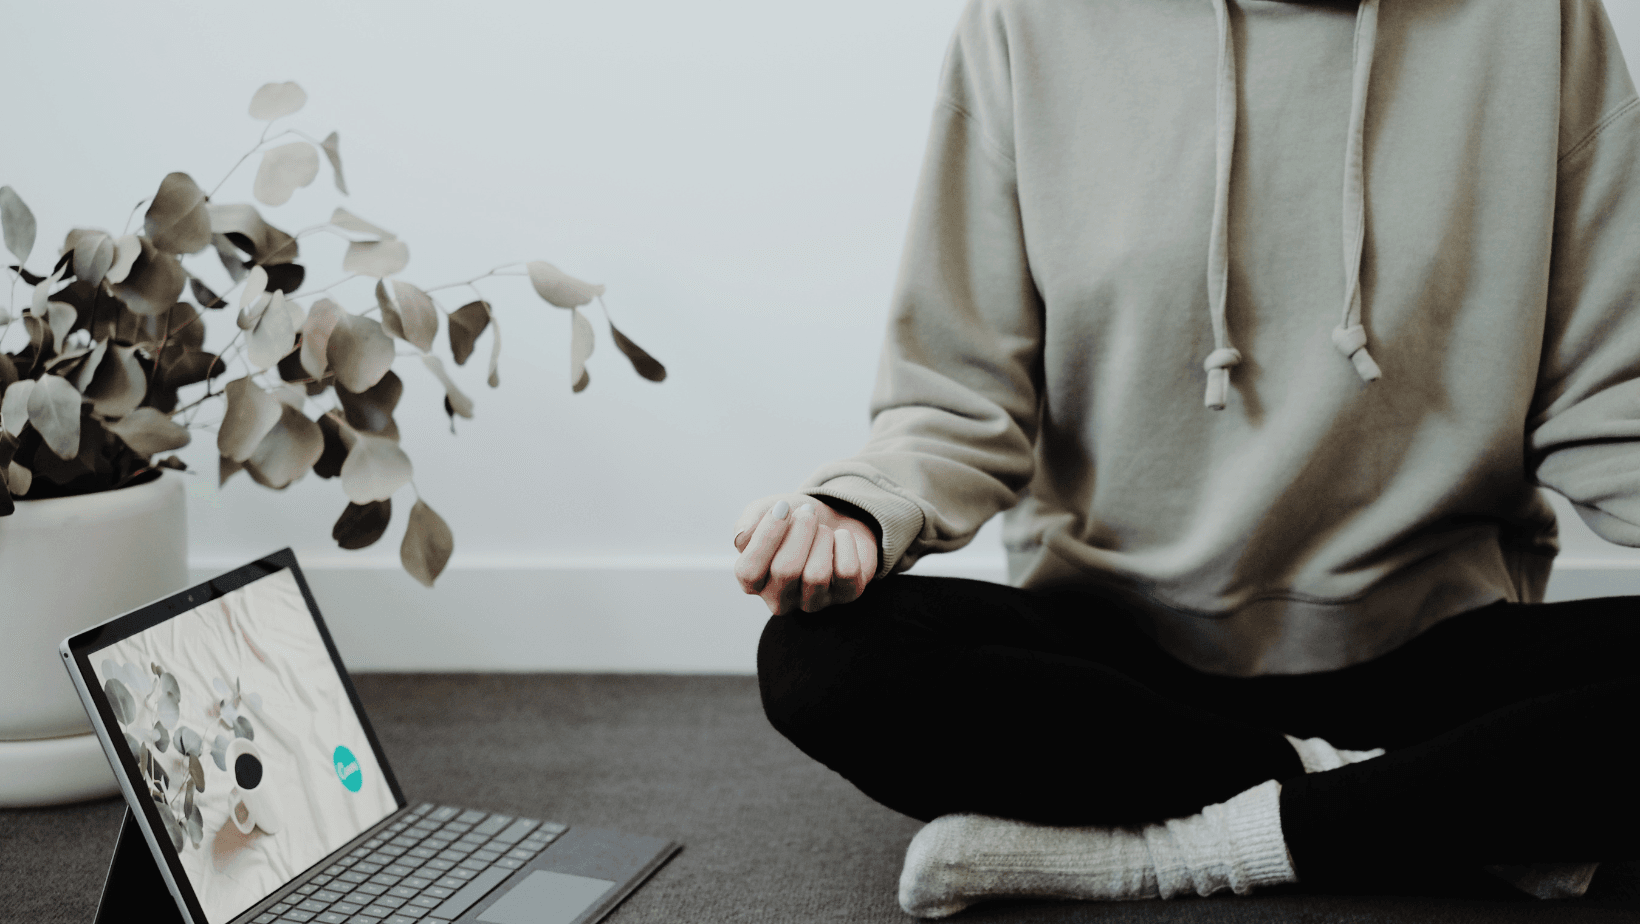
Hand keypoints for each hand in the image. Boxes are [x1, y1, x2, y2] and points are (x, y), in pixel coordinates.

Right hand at [733, 493, 878, 614]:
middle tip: (808, 513)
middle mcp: (780, 599)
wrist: (835, 517)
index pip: (748, 571)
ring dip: (822, 538)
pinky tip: (841, 539)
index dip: (766, 536)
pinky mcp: (846, 595)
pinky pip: (847, 571)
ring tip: (823, 529)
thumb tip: (742, 536)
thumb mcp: (768, 510)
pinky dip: (846, 544)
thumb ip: (750, 520)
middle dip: (800, 532)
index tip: (782, 507)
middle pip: (786, 571)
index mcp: (753, 582)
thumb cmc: (794, 520)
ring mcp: (814, 602)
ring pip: (817, 574)